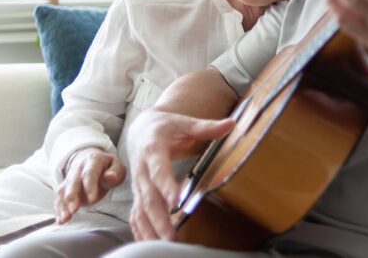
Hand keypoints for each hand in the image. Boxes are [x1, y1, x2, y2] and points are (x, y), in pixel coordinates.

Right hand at [54, 148, 125, 223]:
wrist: (89, 159)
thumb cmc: (106, 166)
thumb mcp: (116, 166)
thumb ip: (115, 172)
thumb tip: (111, 177)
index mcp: (92, 161)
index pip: (89, 173)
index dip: (90, 186)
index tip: (92, 199)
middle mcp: (78, 169)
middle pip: (73, 182)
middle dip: (72, 196)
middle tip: (74, 209)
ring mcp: (69, 179)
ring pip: (63, 191)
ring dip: (63, 206)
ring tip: (65, 219)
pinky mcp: (64, 189)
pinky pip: (59, 199)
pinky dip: (59, 210)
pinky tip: (61, 220)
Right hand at [127, 109, 233, 241]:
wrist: (141, 130)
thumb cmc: (166, 127)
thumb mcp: (184, 122)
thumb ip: (206, 127)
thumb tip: (231, 124)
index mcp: (153, 149)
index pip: (159, 170)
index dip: (166, 186)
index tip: (176, 202)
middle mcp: (142, 170)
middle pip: (149, 197)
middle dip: (159, 218)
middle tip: (171, 236)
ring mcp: (138, 184)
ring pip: (141, 210)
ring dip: (150, 229)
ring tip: (164, 244)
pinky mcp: (138, 194)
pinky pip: (136, 214)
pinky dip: (141, 230)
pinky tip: (150, 243)